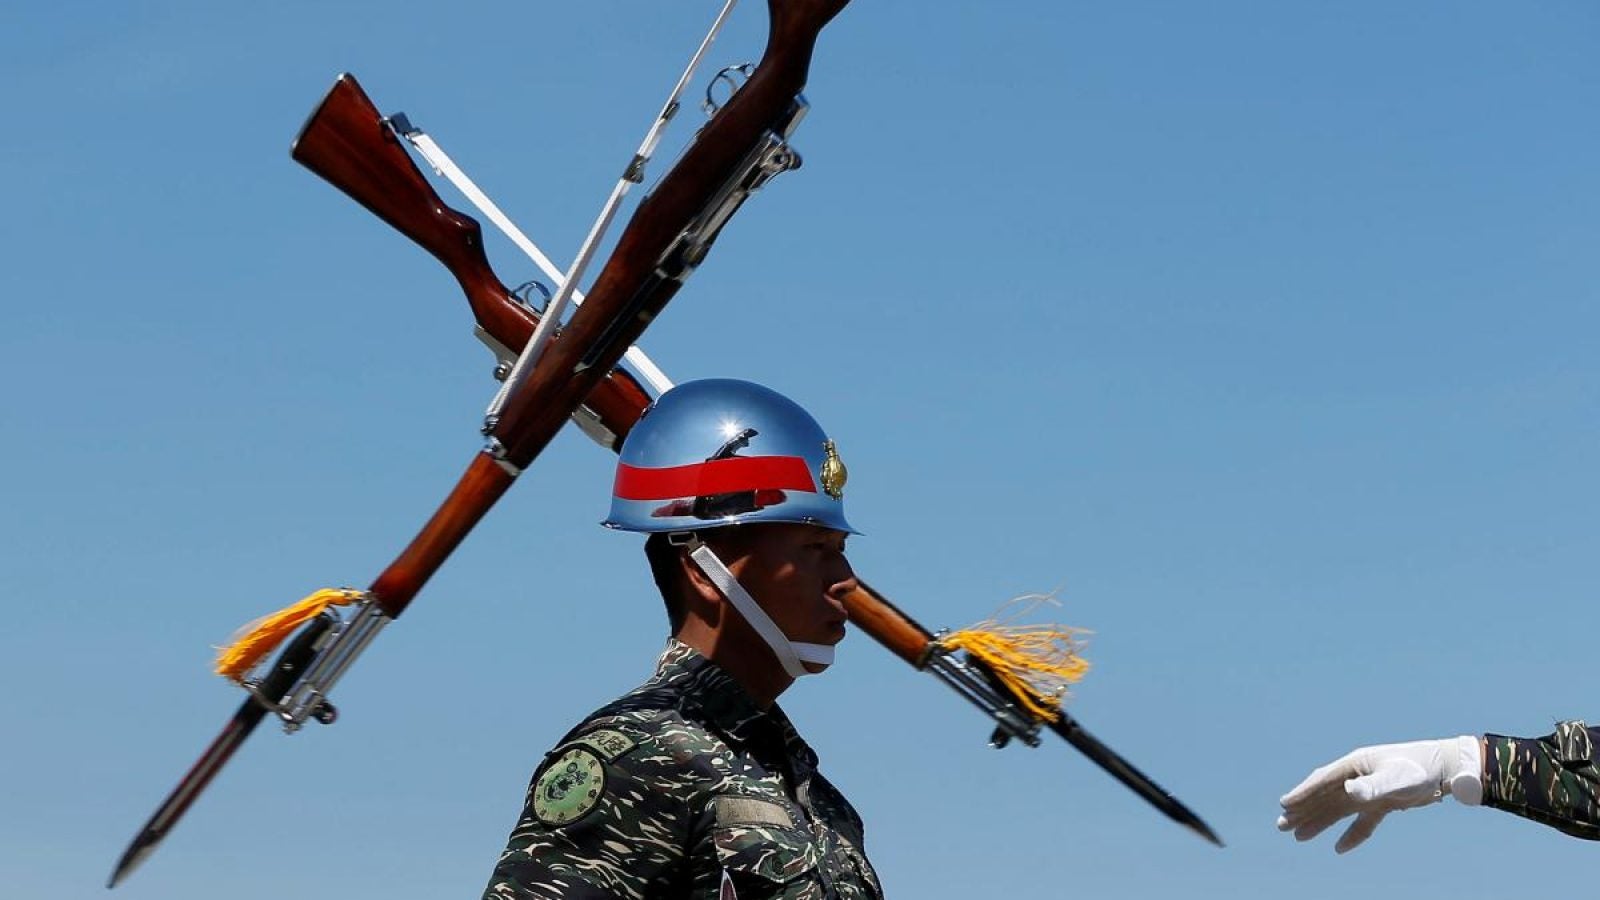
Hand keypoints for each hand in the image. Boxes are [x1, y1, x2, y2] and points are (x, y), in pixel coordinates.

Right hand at [1276, 736, 1481, 852]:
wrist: (1448, 771)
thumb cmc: (1420, 769)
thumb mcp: (1397, 778)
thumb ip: (1373, 786)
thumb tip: (1349, 791)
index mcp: (1355, 766)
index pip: (1322, 782)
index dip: (1303, 793)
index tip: (1284, 805)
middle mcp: (1358, 778)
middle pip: (1324, 797)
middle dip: (1302, 811)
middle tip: (1281, 825)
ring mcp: (1370, 791)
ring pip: (1337, 810)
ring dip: (1318, 822)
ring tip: (1297, 836)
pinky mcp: (1383, 804)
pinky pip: (1362, 822)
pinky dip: (1351, 835)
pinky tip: (1339, 848)